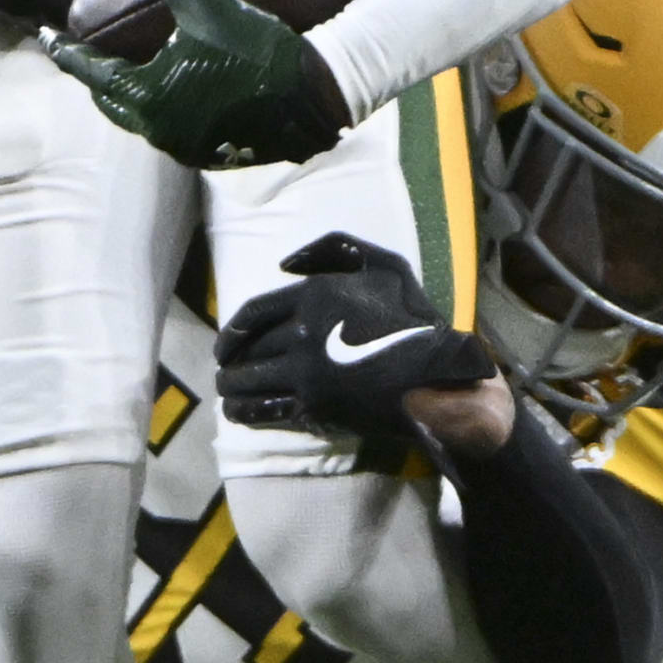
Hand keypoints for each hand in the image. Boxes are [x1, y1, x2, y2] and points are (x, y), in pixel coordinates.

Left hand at [42, 0, 348, 168]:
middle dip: (97, 78)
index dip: (65, 50)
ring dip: (131, 95)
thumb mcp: (205, 3)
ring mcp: (183, 146)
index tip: (48, 37)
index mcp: (145, 94)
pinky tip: (176, 91)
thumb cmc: (254, 48)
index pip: (89, 70)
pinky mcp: (210, 155)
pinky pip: (171, 131)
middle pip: (110, 101)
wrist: (313, 96)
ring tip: (131, 69)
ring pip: (141, 119)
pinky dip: (163, 109)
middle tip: (88, 54)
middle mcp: (156, 128)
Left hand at [214, 232, 501, 446]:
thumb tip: (285, 264)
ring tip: (227, 392)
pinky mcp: (316, 408)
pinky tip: (237, 413)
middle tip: (224, 370)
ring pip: (251, 381)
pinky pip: (267, 410)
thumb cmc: (414, 319)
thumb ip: (334, 249)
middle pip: (249, 350)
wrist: (439, 376)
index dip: (231, 332)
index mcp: (314, 296)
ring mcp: (308, 374)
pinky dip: (245, 413)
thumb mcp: (385, 264)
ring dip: (231, 388)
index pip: (252, 314)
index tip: (225, 345)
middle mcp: (303, 334)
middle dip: (230, 362)